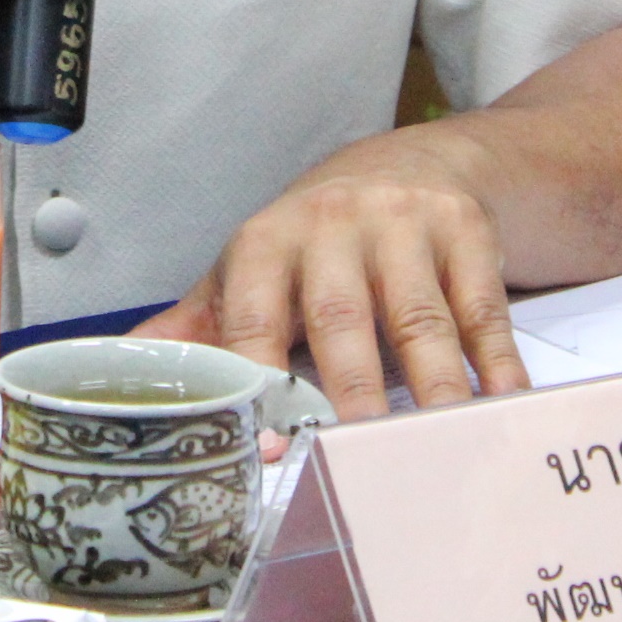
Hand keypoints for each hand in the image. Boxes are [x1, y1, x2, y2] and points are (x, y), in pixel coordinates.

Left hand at [134, 143, 532, 420]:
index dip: (258, 379)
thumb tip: (118, 371)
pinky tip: (502, 405)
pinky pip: (482, 307)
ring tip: (437, 449)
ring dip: (432, 389)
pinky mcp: (464, 228)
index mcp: (266, 243)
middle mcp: (331, 225)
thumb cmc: (313, 239)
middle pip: (340, 317)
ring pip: (419, 319)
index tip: (269, 443)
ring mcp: (403, 224)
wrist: (405, 163)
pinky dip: (495, 363)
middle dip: (350, 390)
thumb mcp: (249, 269)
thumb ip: (195, 326)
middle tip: (360, 458)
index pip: (253, 315)